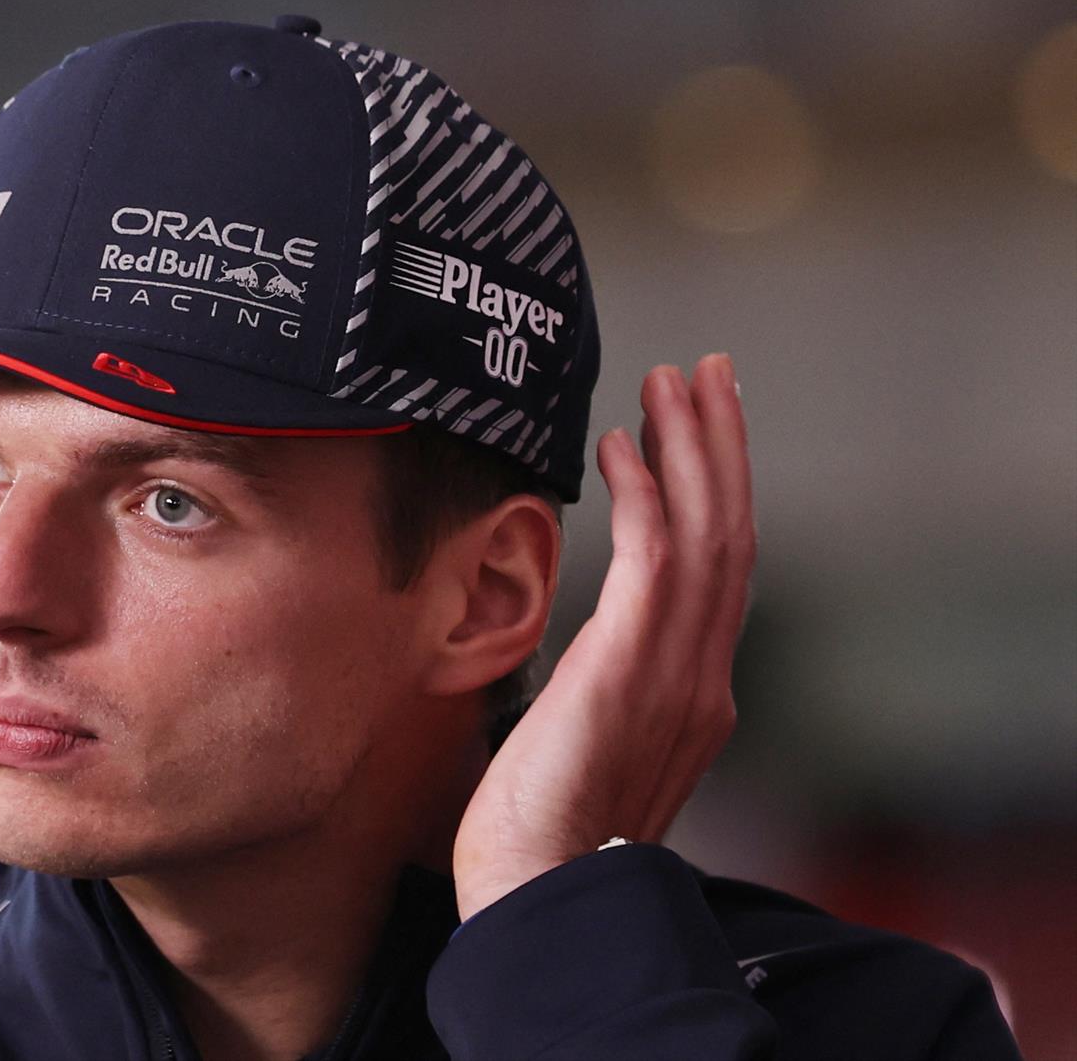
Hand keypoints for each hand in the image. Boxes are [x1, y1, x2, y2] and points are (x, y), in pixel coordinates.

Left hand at [452, 354, 756, 921]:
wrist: (539, 898)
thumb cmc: (543, 835)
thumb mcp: (593, 750)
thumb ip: (608, 693)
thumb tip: (589, 654)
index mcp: (695, 696)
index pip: (723, 573)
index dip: (719, 495)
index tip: (699, 431)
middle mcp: (702, 678)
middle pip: (733, 535)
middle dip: (721, 447)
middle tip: (705, 373)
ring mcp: (675, 674)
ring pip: (708, 532)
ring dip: (692, 447)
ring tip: (670, 381)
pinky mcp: (628, 670)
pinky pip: (654, 560)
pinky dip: (646, 495)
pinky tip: (617, 449)